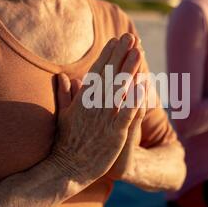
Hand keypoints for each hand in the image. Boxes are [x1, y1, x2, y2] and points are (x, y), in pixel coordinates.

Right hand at [47, 34, 144, 193]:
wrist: (67, 169)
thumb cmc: (66, 143)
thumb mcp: (63, 115)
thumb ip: (64, 94)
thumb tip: (63, 76)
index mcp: (82, 100)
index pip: (96, 73)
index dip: (107, 56)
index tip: (114, 40)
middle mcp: (94, 106)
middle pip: (110, 76)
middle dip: (121, 55)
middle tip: (130, 37)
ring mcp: (104, 119)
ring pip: (120, 90)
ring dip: (130, 70)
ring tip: (139, 52)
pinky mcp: (115, 134)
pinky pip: (128, 113)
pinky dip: (135, 99)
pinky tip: (144, 86)